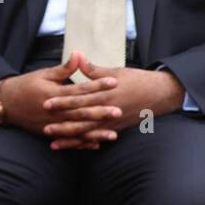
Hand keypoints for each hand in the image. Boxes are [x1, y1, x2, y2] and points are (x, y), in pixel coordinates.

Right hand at [0, 53, 119, 145]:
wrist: (5, 103)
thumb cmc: (27, 85)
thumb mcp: (44, 74)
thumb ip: (64, 68)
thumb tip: (78, 54)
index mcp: (53, 94)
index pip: (79, 90)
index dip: (97, 85)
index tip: (114, 81)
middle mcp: (53, 111)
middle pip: (80, 112)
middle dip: (100, 112)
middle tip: (119, 111)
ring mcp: (51, 125)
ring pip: (76, 130)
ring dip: (95, 133)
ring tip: (114, 135)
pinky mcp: (49, 133)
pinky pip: (68, 140)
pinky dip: (82, 143)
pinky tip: (97, 144)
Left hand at [40, 58, 185, 150]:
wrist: (160, 94)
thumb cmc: (138, 80)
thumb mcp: (116, 72)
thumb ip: (94, 70)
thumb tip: (78, 57)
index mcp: (106, 93)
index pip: (80, 99)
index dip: (62, 102)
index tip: (46, 103)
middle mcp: (108, 110)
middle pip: (81, 119)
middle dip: (62, 124)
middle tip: (45, 128)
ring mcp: (113, 121)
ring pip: (88, 132)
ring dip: (71, 138)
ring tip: (54, 142)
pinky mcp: (117, 128)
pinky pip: (98, 139)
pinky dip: (86, 144)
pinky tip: (75, 147)